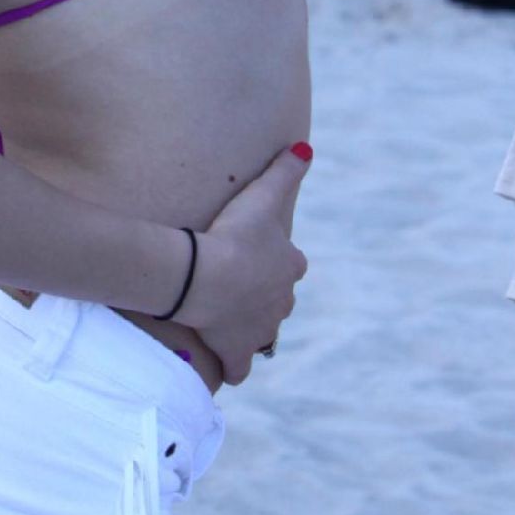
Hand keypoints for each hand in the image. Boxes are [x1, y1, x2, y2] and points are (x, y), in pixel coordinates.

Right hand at [180, 144, 311, 385]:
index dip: (274, 259)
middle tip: (236, 285)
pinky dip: (235, 365)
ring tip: (227, 318)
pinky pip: (240, 367)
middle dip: (263, 294)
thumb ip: (285, 170)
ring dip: (250, 325)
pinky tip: (226, 363)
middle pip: (278, 298)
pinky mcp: (238, 351)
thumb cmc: (236, 235)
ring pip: (263, 330)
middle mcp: (283, 300)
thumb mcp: (264, 196)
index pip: (290, 263)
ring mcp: (262, 329)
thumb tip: (306, 148)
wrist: (208, 278)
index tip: (252, 254)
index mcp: (290, 266)